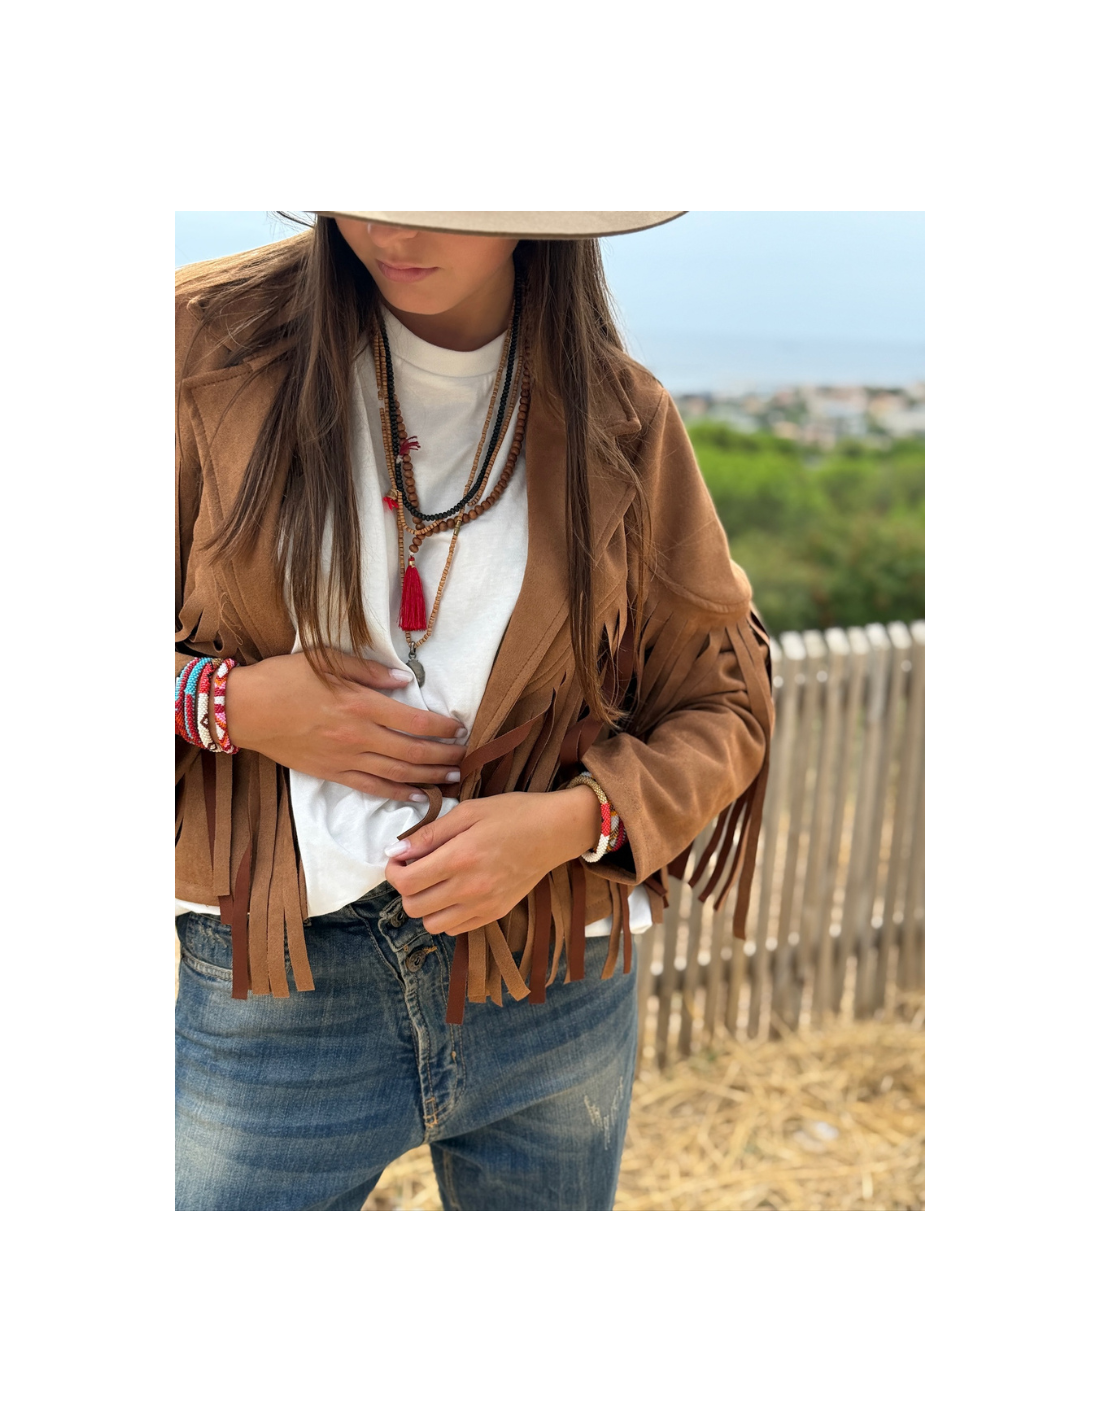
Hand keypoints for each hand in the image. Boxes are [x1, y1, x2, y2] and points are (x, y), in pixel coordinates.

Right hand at [224, 650, 466, 801]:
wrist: (245, 709)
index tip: (459, 727)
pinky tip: (417, 796)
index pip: (414, 721)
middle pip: (413, 751)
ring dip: (429, 777)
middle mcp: (357, 735)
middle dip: (444, 756)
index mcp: (359, 704)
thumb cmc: (284, 678)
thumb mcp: (327, 660)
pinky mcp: (332, 773)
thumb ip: (370, 670)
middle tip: (464, 755)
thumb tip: (406, 681)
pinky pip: (372, 788)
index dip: (442, 727)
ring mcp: (345, 758)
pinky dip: (397, 793)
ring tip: (452, 777)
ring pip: (398, 773)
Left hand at [383, 788, 601, 934]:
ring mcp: (484, 906)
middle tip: (415, 869)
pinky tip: (454, 893)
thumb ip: (430, 833)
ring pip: (431, 925)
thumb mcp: (468, 811)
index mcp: (459, 858)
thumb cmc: (513, 814)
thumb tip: (396, 850)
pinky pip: (456, 929)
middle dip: (406, 888)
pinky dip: (446, 915)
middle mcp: (469, 888)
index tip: (399, 858)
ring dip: (425, 906)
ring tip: (435, 883)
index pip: (406, 881)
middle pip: (413, 907)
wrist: (555, 832)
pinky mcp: (496, 914)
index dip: (392, 870)